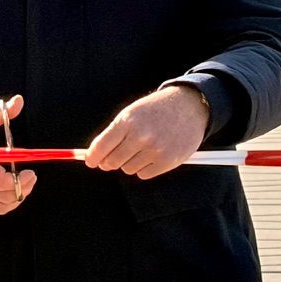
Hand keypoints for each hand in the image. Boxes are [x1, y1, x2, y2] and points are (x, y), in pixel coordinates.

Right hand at [0, 94, 36, 214]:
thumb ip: (1, 112)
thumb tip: (19, 100)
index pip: (0, 181)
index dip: (19, 181)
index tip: (31, 172)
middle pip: (3, 196)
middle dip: (23, 188)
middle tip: (31, 178)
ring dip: (16, 197)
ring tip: (24, 184)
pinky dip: (3, 200)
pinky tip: (7, 188)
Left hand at [85, 85, 209, 179]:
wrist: (189, 106)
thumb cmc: (158, 109)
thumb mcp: (132, 112)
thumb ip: (114, 133)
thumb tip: (96, 155)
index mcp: (128, 121)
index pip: (102, 146)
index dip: (93, 157)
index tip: (91, 161)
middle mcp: (140, 136)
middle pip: (112, 162)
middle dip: (109, 161)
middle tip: (114, 156)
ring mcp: (155, 150)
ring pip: (127, 169)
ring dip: (130, 162)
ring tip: (142, 148)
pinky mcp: (167, 161)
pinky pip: (143, 175)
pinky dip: (144, 168)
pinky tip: (152, 154)